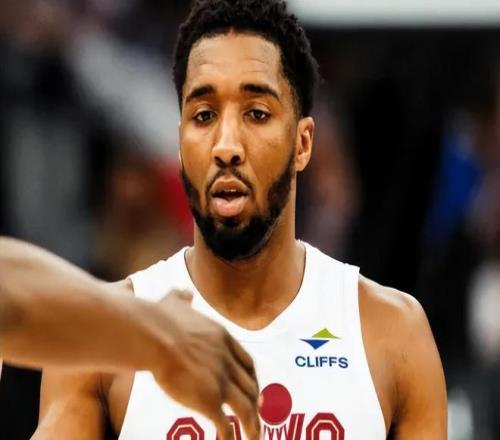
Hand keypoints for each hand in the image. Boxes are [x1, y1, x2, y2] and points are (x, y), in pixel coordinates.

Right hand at [147, 290, 260, 439]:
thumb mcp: (176, 302)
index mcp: (223, 339)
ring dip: (252, 424)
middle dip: (256, 401)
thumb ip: (183, 298)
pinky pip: (225, 423)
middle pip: (250, 385)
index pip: (247, 362)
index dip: (252, 377)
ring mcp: (220, 380)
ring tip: (254, 436)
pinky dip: (229, 435)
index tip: (254, 386)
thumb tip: (183, 292)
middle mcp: (227, 360)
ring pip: (246, 407)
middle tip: (258, 413)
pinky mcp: (209, 399)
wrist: (154, 335)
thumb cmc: (159, 319)